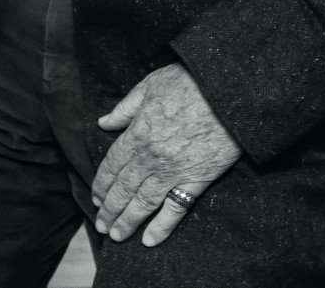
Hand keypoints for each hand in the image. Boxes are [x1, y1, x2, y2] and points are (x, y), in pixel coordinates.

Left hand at [91, 64, 240, 246]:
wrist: (230, 92)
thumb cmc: (191, 83)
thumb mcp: (151, 85)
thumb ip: (126, 107)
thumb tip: (104, 122)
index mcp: (137, 134)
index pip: (112, 165)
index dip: (101, 184)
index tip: (95, 197)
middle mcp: (151, 158)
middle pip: (123, 189)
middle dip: (109, 209)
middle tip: (101, 225)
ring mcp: (174, 172)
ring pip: (143, 203)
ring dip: (127, 222)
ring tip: (116, 236)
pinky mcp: (197, 180)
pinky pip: (176, 209)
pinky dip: (162, 227)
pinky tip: (150, 240)